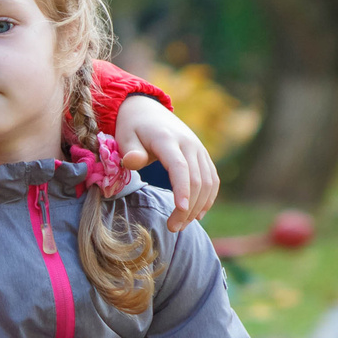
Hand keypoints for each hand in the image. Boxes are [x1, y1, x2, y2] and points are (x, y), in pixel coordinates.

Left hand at [113, 95, 218, 229]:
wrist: (148, 109)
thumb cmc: (132, 128)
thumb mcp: (124, 136)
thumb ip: (130, 151)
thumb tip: (133, 162)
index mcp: (167, 139)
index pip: (179, 166)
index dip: (182, 188)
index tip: (181, 209)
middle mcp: (188, 143)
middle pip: (196, 179)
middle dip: (188, 207)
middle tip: (173, 228)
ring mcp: (199, 149)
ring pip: (208, 181)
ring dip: (199, 206)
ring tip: (181, 225)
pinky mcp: (202, 155)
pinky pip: (212, 179)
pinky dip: (208, 198)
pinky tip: (197, 214)